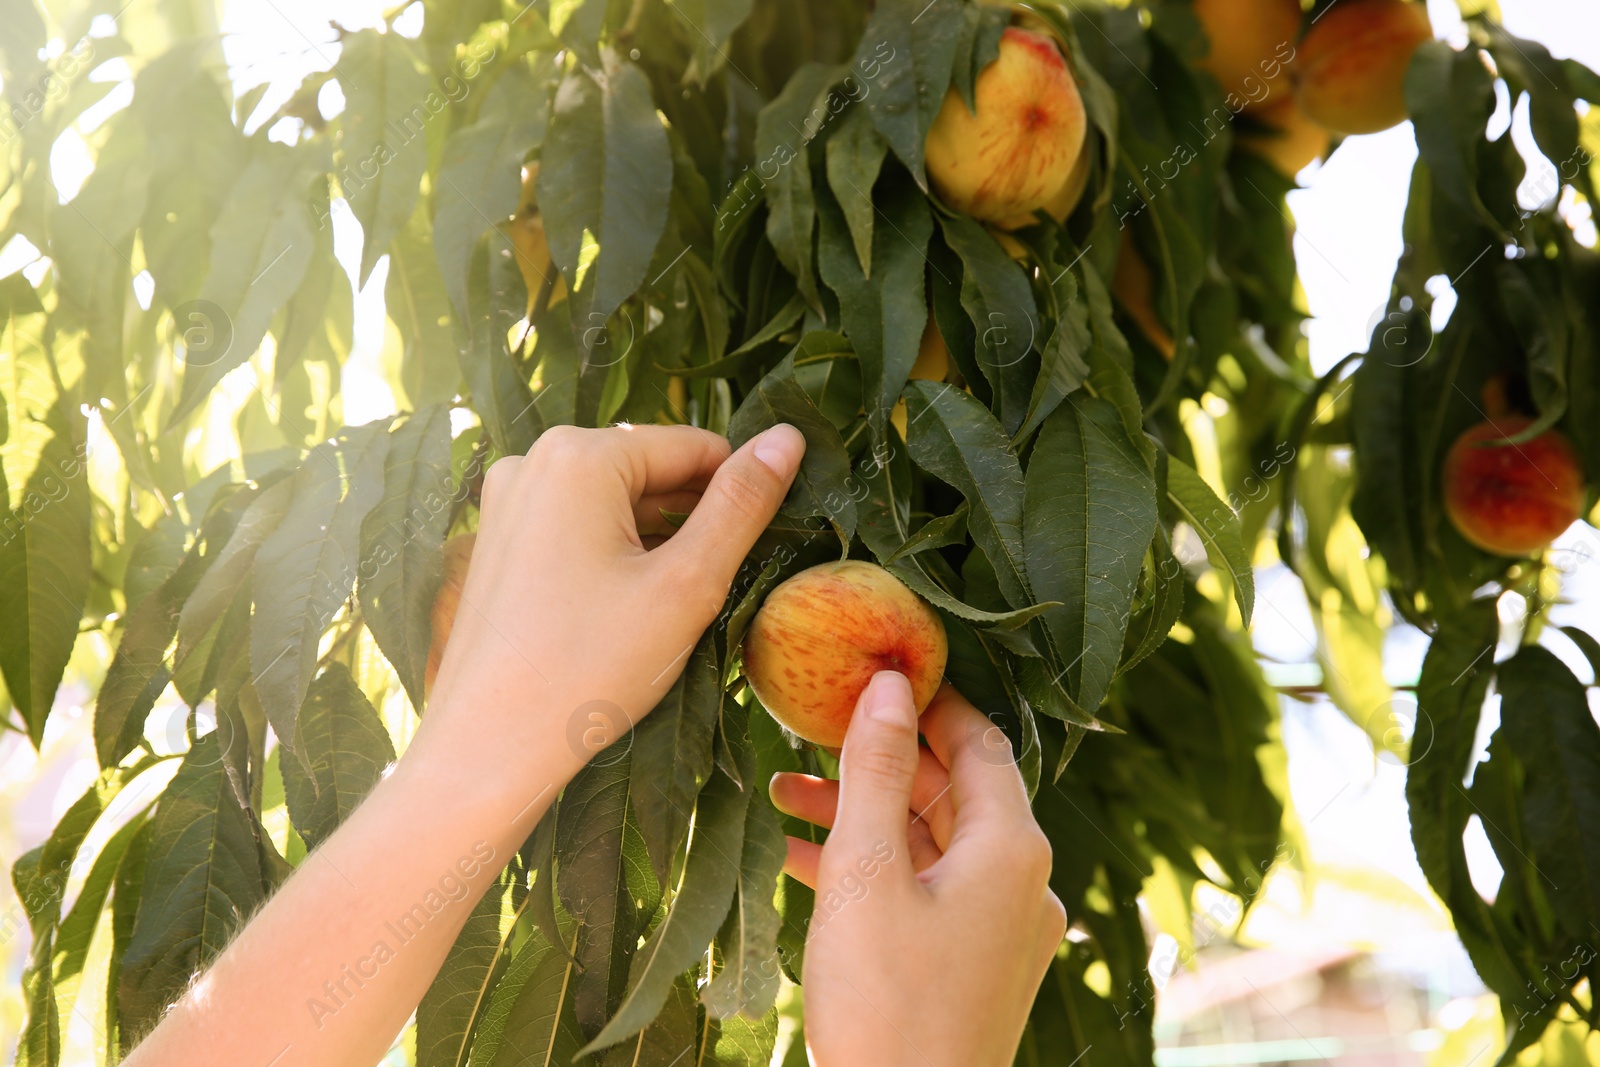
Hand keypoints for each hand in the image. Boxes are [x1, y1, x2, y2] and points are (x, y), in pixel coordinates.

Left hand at [420, 422, 805, 787]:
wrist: (488, 746)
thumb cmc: (591, 667)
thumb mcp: (687, 583)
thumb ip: (741, 505)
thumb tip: (787, 438)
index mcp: (579, 455)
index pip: (693, 447)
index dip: (740, 491)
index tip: (768, 540)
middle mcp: (533, 459)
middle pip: (650, 470)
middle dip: (693, 516)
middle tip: (724, 582)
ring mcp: (507, 499)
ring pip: (615, 500)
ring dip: (657, 538)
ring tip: (678, 602)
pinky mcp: (497, 539)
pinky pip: (577, 524)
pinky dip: (614, 552)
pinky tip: (631, 607)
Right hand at [771, 674, 1065, 1066]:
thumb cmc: (885, 1001)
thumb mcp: (866, 871)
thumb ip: (876, 770)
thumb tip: (888, 683)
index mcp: (1011, 849)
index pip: (978, 741)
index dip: (926, 701)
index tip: (873, 673)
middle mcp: (1022, 884)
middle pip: (952, 791)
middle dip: (878, 760)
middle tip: (811, 733)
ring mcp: (1002, 931)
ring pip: (932, 844)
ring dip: (865, 815)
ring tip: (783, 795)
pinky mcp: (975, 967)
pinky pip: (928, 893)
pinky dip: (874, 870)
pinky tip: (802, 860)